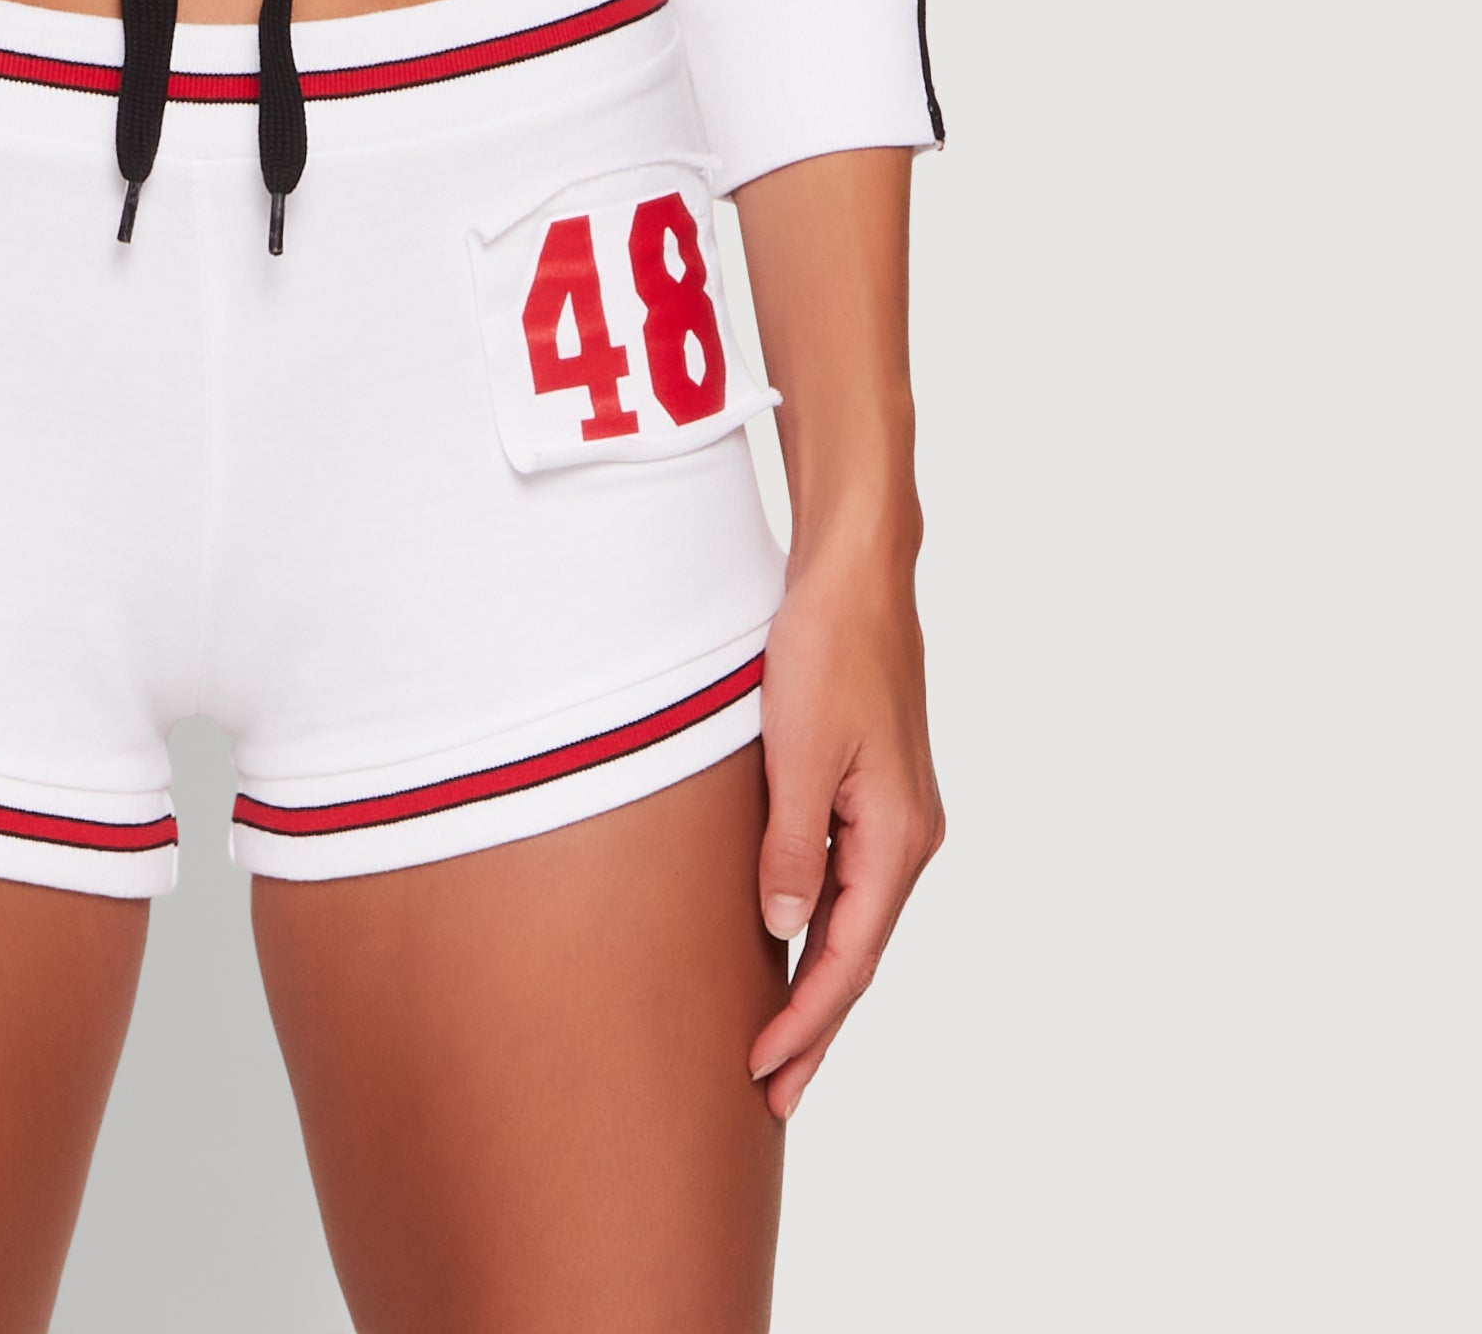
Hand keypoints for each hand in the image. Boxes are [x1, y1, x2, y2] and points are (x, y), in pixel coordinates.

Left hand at [747, 523, 943, 1119]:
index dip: (807, 1020)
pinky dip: (823, 931)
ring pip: (855, 923)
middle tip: (775, 1098)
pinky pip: (850, 885)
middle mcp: (909, 837)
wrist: (856, 576)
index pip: (849, 957)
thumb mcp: (799, 751)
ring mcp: (897, 817)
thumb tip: (784, 932)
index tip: (765, 1072)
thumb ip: (792, 846)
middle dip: (817, 1028)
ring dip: (819, 985)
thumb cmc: (827, 651)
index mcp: (898, 837)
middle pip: (859, 954)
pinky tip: (793, 954)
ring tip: (779, 1047)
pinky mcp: (877, 794)